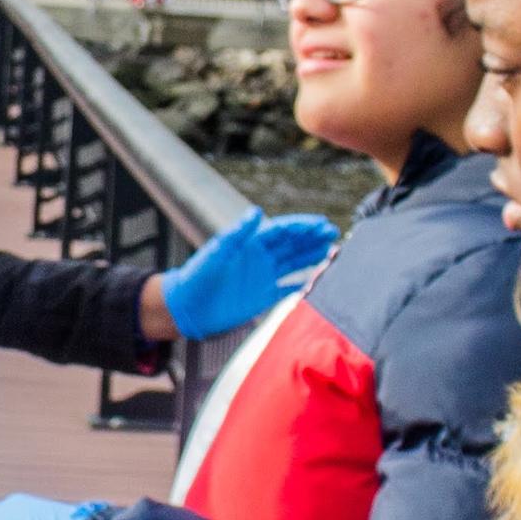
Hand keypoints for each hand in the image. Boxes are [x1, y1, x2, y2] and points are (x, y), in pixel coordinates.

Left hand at [154, 207, 339, 339]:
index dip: (302, 226)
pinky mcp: (262, 297)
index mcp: (249, 244)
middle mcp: (259, 259)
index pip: (281, 231)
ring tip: (332, 249)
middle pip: (291, 245)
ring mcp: (262, 278)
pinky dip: (301, 285)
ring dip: (311, 256)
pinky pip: (286, 289)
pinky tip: (315, 281)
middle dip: (312, 238)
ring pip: (293, 264)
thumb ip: (238, 233)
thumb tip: (256, 211)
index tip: (321, 224)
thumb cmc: (197, 277)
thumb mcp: (217, 252)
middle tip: (333, 232)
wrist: (187, 308)